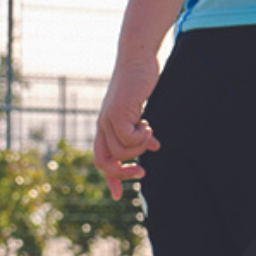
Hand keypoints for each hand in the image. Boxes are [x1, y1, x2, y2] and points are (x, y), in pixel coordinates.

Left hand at [93, 54, 161, 200]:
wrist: (137, 60)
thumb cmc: (139, 83)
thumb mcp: (140, 112)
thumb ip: (141, 130)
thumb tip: (153, 148)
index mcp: (105, 126)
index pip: (101, 158)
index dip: (109, 178)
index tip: (119, 195)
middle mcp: (102, 125)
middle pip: (104, 162)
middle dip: (122, 173)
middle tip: (142, 172)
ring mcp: (108, 119)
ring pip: (121, 152)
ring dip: (139, 149)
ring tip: (149, 134)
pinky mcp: (118, 112)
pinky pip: (129, 139)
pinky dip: (142, 138)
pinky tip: (149, 126)